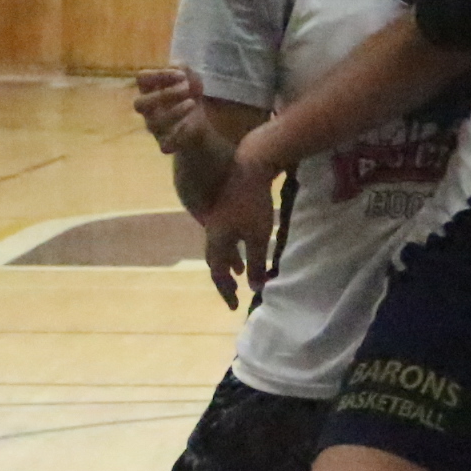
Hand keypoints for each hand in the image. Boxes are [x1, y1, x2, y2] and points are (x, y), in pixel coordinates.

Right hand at [133, 65, 208, 153]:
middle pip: (139, 103)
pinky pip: (164, 144)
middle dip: (163, 94)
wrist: (200, 123)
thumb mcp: (191, 79)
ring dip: (174, 111)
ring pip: (153, 123)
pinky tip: (189, 124)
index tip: (181, 74)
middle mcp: (147, 109)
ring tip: (192, 103)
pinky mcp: (165, 143)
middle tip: (185, 88)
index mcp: (148, 90)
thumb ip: (184, 69)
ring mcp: (154, 127)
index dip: (159, 74)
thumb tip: (177, 65)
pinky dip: (178, 133)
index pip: (141, 79)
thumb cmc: (189, 96)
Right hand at [197, 148, 280, 311]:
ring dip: (229, 261)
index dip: (225, 290)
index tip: (233, 306)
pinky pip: (226, 235)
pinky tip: (244, 243)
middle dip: (224, 278)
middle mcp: (211, 230)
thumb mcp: (258, 236)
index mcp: (216, 239)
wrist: (249, 165)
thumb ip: (257, 262)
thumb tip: (256, 287)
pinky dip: (233, 247)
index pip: (217, 273)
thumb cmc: (253, 203)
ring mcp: (217, 218)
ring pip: (220, 246)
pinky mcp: (225, 207)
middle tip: (234, 292)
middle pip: (214, 260)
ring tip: (240, 272)